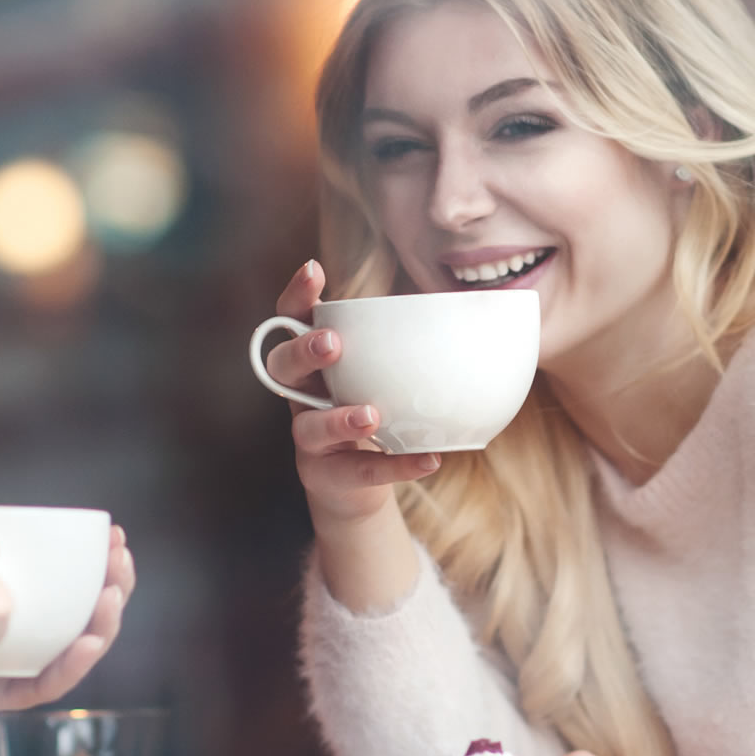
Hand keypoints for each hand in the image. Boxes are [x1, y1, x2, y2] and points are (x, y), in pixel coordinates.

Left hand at [0, 525, 135, 717]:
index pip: (61, 580)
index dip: (94, 560)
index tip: (112, 535)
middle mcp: (6, 630)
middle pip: (75, 613)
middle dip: (109, 584)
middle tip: (122, 557)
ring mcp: (3, 663)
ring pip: (70, 649)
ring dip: (103, 623)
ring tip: (113, 593)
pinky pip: (41, 686)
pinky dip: (71, 666)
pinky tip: (90, 640)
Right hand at [268, 260, 442, 528]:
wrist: (358, 486)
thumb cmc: (374, 413)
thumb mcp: (381, 376)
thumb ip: (406, 346)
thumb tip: (472, 305)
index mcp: (313, 363)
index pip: (291, 321)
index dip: (296, 296)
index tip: (315, 269)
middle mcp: (302, 396)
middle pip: (282, 368)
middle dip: (304, 352)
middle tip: (332, 344)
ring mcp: (309, 439)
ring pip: (309, 427)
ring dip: (339, 419)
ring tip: (371, 414)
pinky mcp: (326, 476)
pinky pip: (359, 470)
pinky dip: (396, 465)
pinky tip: (428, 460)